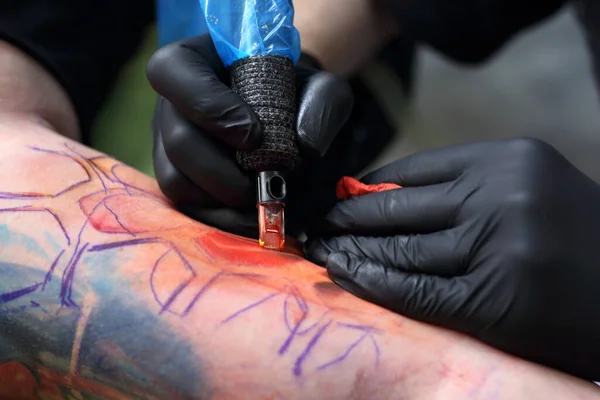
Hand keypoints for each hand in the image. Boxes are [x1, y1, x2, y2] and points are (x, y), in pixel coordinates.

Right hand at [146, 34, 394, 237]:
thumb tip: (306, 147)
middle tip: (260, 185)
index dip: (208, 106)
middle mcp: (172, 103)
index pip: (173, 71)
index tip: (253, 134)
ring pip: (175, 180)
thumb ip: (323, 104)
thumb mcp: (321, 86)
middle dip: (222, 173)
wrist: (286, 114)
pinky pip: (186, 206)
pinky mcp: (179, 178)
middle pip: (177, 140)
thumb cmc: (296, 93)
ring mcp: (168, 143)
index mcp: (194, 61)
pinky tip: (251, 217)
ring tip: (259, 205)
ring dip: (221, 202)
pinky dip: (220, 218)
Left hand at [306, 138, 599, 380]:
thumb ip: (459, 185)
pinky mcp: (492, 301)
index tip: (342, 193)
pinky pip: (414, 289)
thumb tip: (378, 188)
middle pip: (396, 206)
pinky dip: (372, 281)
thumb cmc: (568, 233)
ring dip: (351, 248)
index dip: (369, 182)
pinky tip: (345, 272)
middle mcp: (500, 197)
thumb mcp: (522, 186)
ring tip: (324, 247)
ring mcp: (496, 250)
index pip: (413, 168)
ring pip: (399, 248)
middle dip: (348, 216)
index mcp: (507, 159)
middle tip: (319, 221)